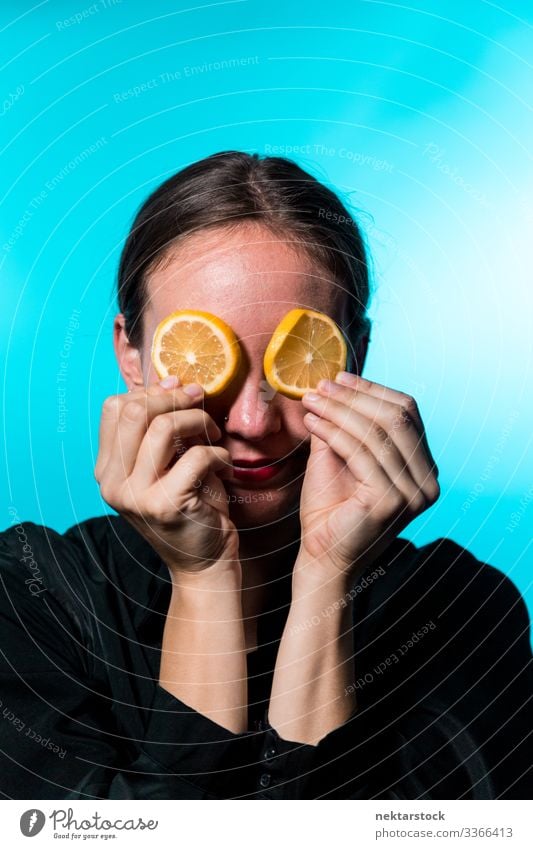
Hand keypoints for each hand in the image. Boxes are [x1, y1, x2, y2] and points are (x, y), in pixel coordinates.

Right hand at [94, 377, 238, 575]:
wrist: (204, 563)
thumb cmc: (191, 507)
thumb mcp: (167, 464)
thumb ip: (159, 430)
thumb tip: (171, 381)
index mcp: (107, 470)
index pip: (114, 408)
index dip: (150, 391)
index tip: (180, 390)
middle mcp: (112, 483)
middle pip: (135, 412)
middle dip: (175, 398)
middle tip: (201, 403)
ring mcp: (135, 497)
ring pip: (163, 428)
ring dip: (198, 421)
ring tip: (214, 434)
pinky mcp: (164, 505)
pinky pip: (195, 456)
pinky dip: (218, 453)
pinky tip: (225, 465)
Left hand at [297, 372, 439, 579]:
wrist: (322, 556)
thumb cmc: (330, 508)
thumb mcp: (340, 456)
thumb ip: (345, 424)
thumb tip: (334, 384)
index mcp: (424, 467)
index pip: (407, 413)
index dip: (372, 390)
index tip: (338, 378)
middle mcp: (428, 481)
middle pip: (395, 418)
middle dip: (354, 397)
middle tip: (320, 387)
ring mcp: (413, 493)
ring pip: (376, 433)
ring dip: (339, 411)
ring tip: (310, 402)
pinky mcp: (391, 502)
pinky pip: (361, 454)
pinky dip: (334, 432)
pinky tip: (312, 423)